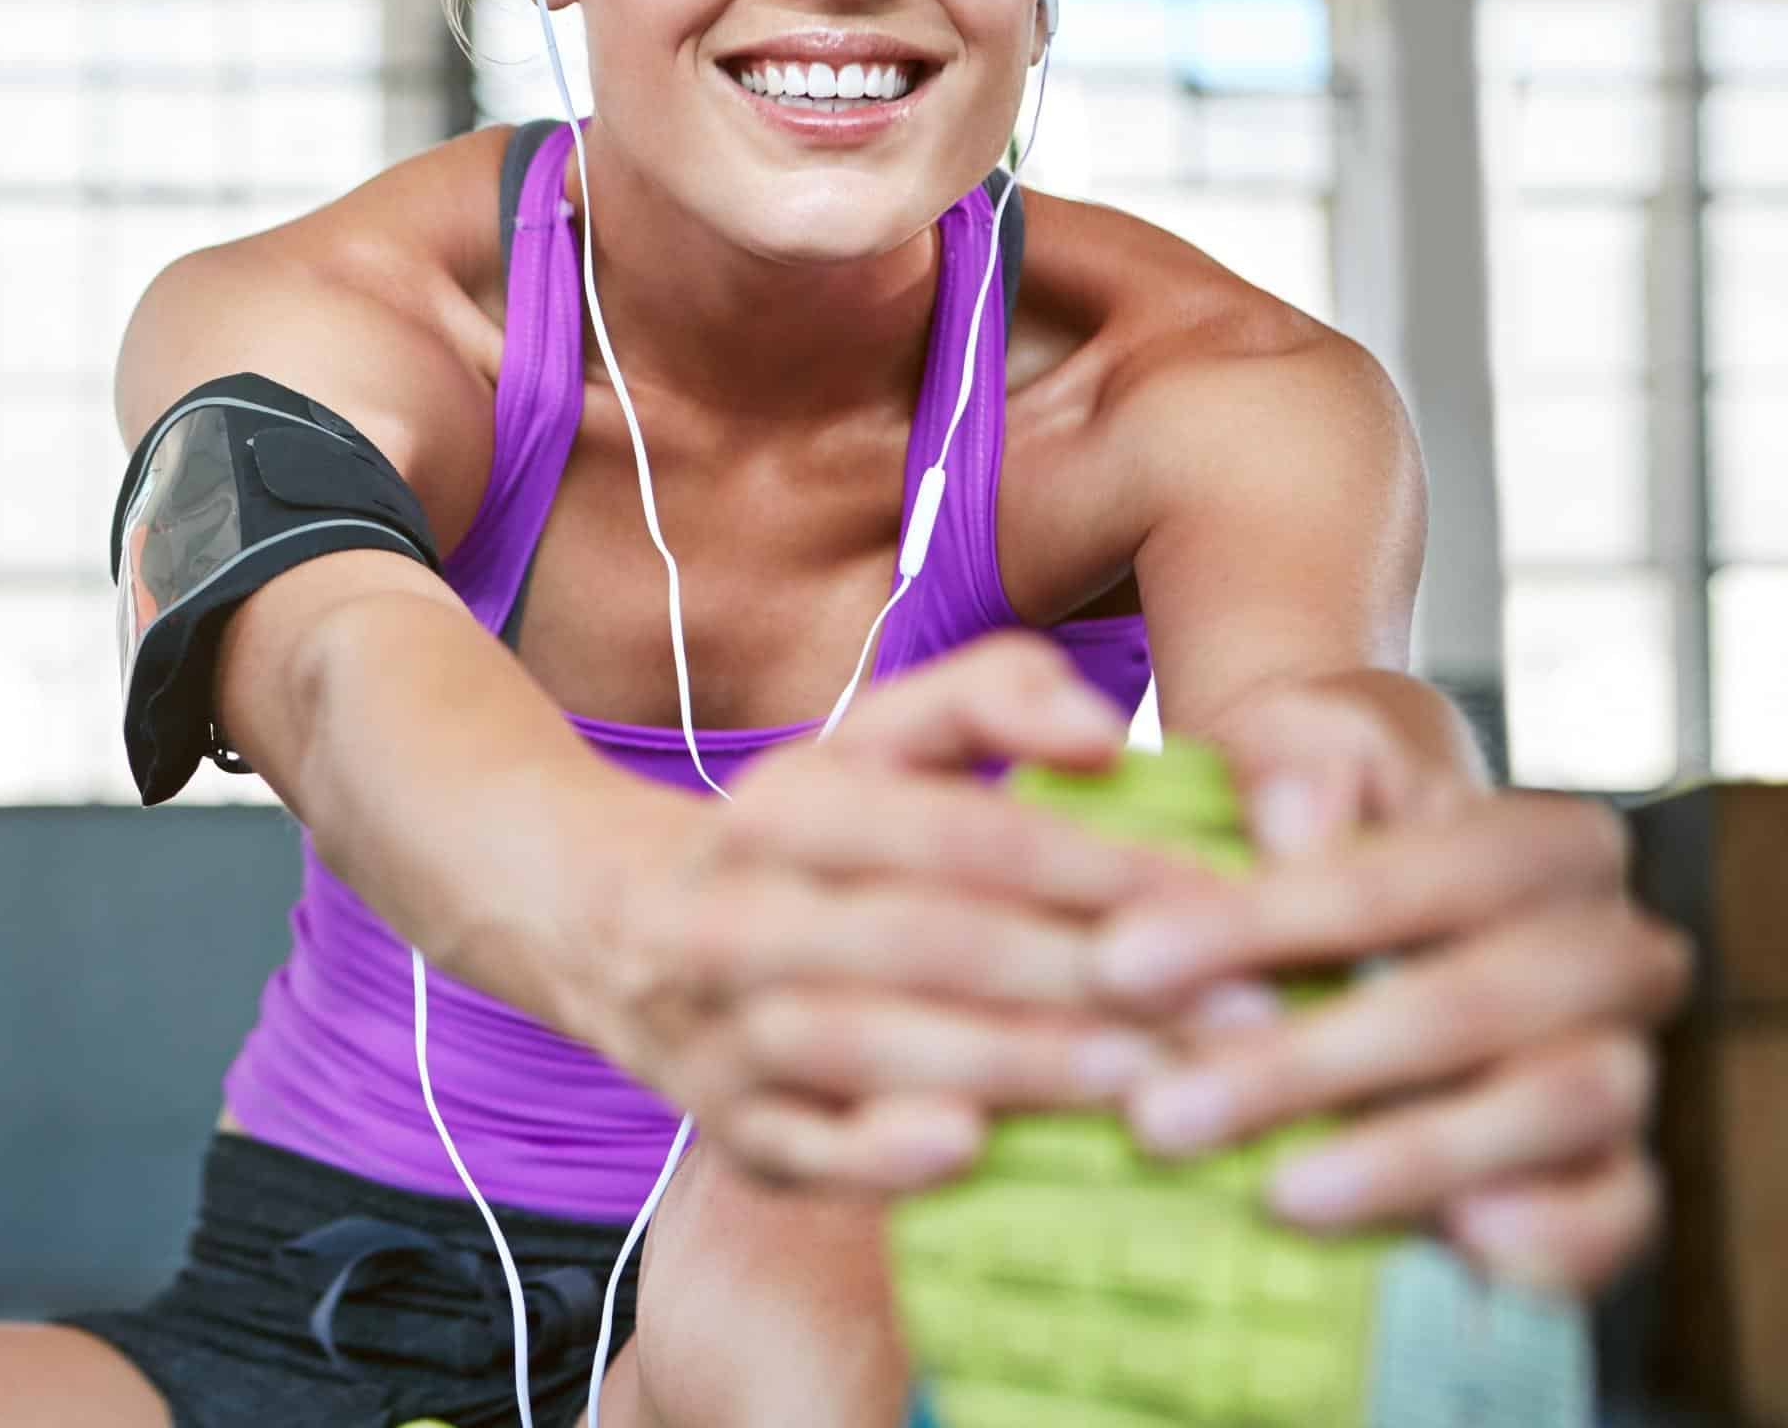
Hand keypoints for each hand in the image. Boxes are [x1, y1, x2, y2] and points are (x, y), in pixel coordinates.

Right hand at [585, 634, 1209, 1191]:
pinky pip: (803, 1150)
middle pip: (925, 938)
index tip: (1214, 897)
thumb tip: (1108, 737)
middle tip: (1229, 1008)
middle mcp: (740, 910)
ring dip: (1017, 1064)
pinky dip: (883, 1155)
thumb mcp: (874, 736)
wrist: (622, 929)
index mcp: (786, 802)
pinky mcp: (726, 1128)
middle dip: (1083, 973)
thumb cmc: (804, 831)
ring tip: (1153, 1079)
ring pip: (870, 1045)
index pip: (957, 829)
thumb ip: (993, 695)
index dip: (1090, 864)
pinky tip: (979, 1150)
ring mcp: (722, 1027)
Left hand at [1092, 681, 1694, 1292]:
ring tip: (1272, 1191)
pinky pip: (1614, 1215)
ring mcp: (1622, 1060)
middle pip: (1473, 1006)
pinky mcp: (1612, 1171)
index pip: (1407, 881)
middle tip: (1161, 1112)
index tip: (1123, 963)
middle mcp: (1610, 948)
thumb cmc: (1319, 793)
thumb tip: (1294, 826)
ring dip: (1401, 1159)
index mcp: (1548, 840)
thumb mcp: (1291, 741)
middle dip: (1308, 1064)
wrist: (1353, 854)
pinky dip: (1549, 1238)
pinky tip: (1452, 1246)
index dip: (1262, 924)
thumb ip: (1291, 765)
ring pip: (1546, 1108)